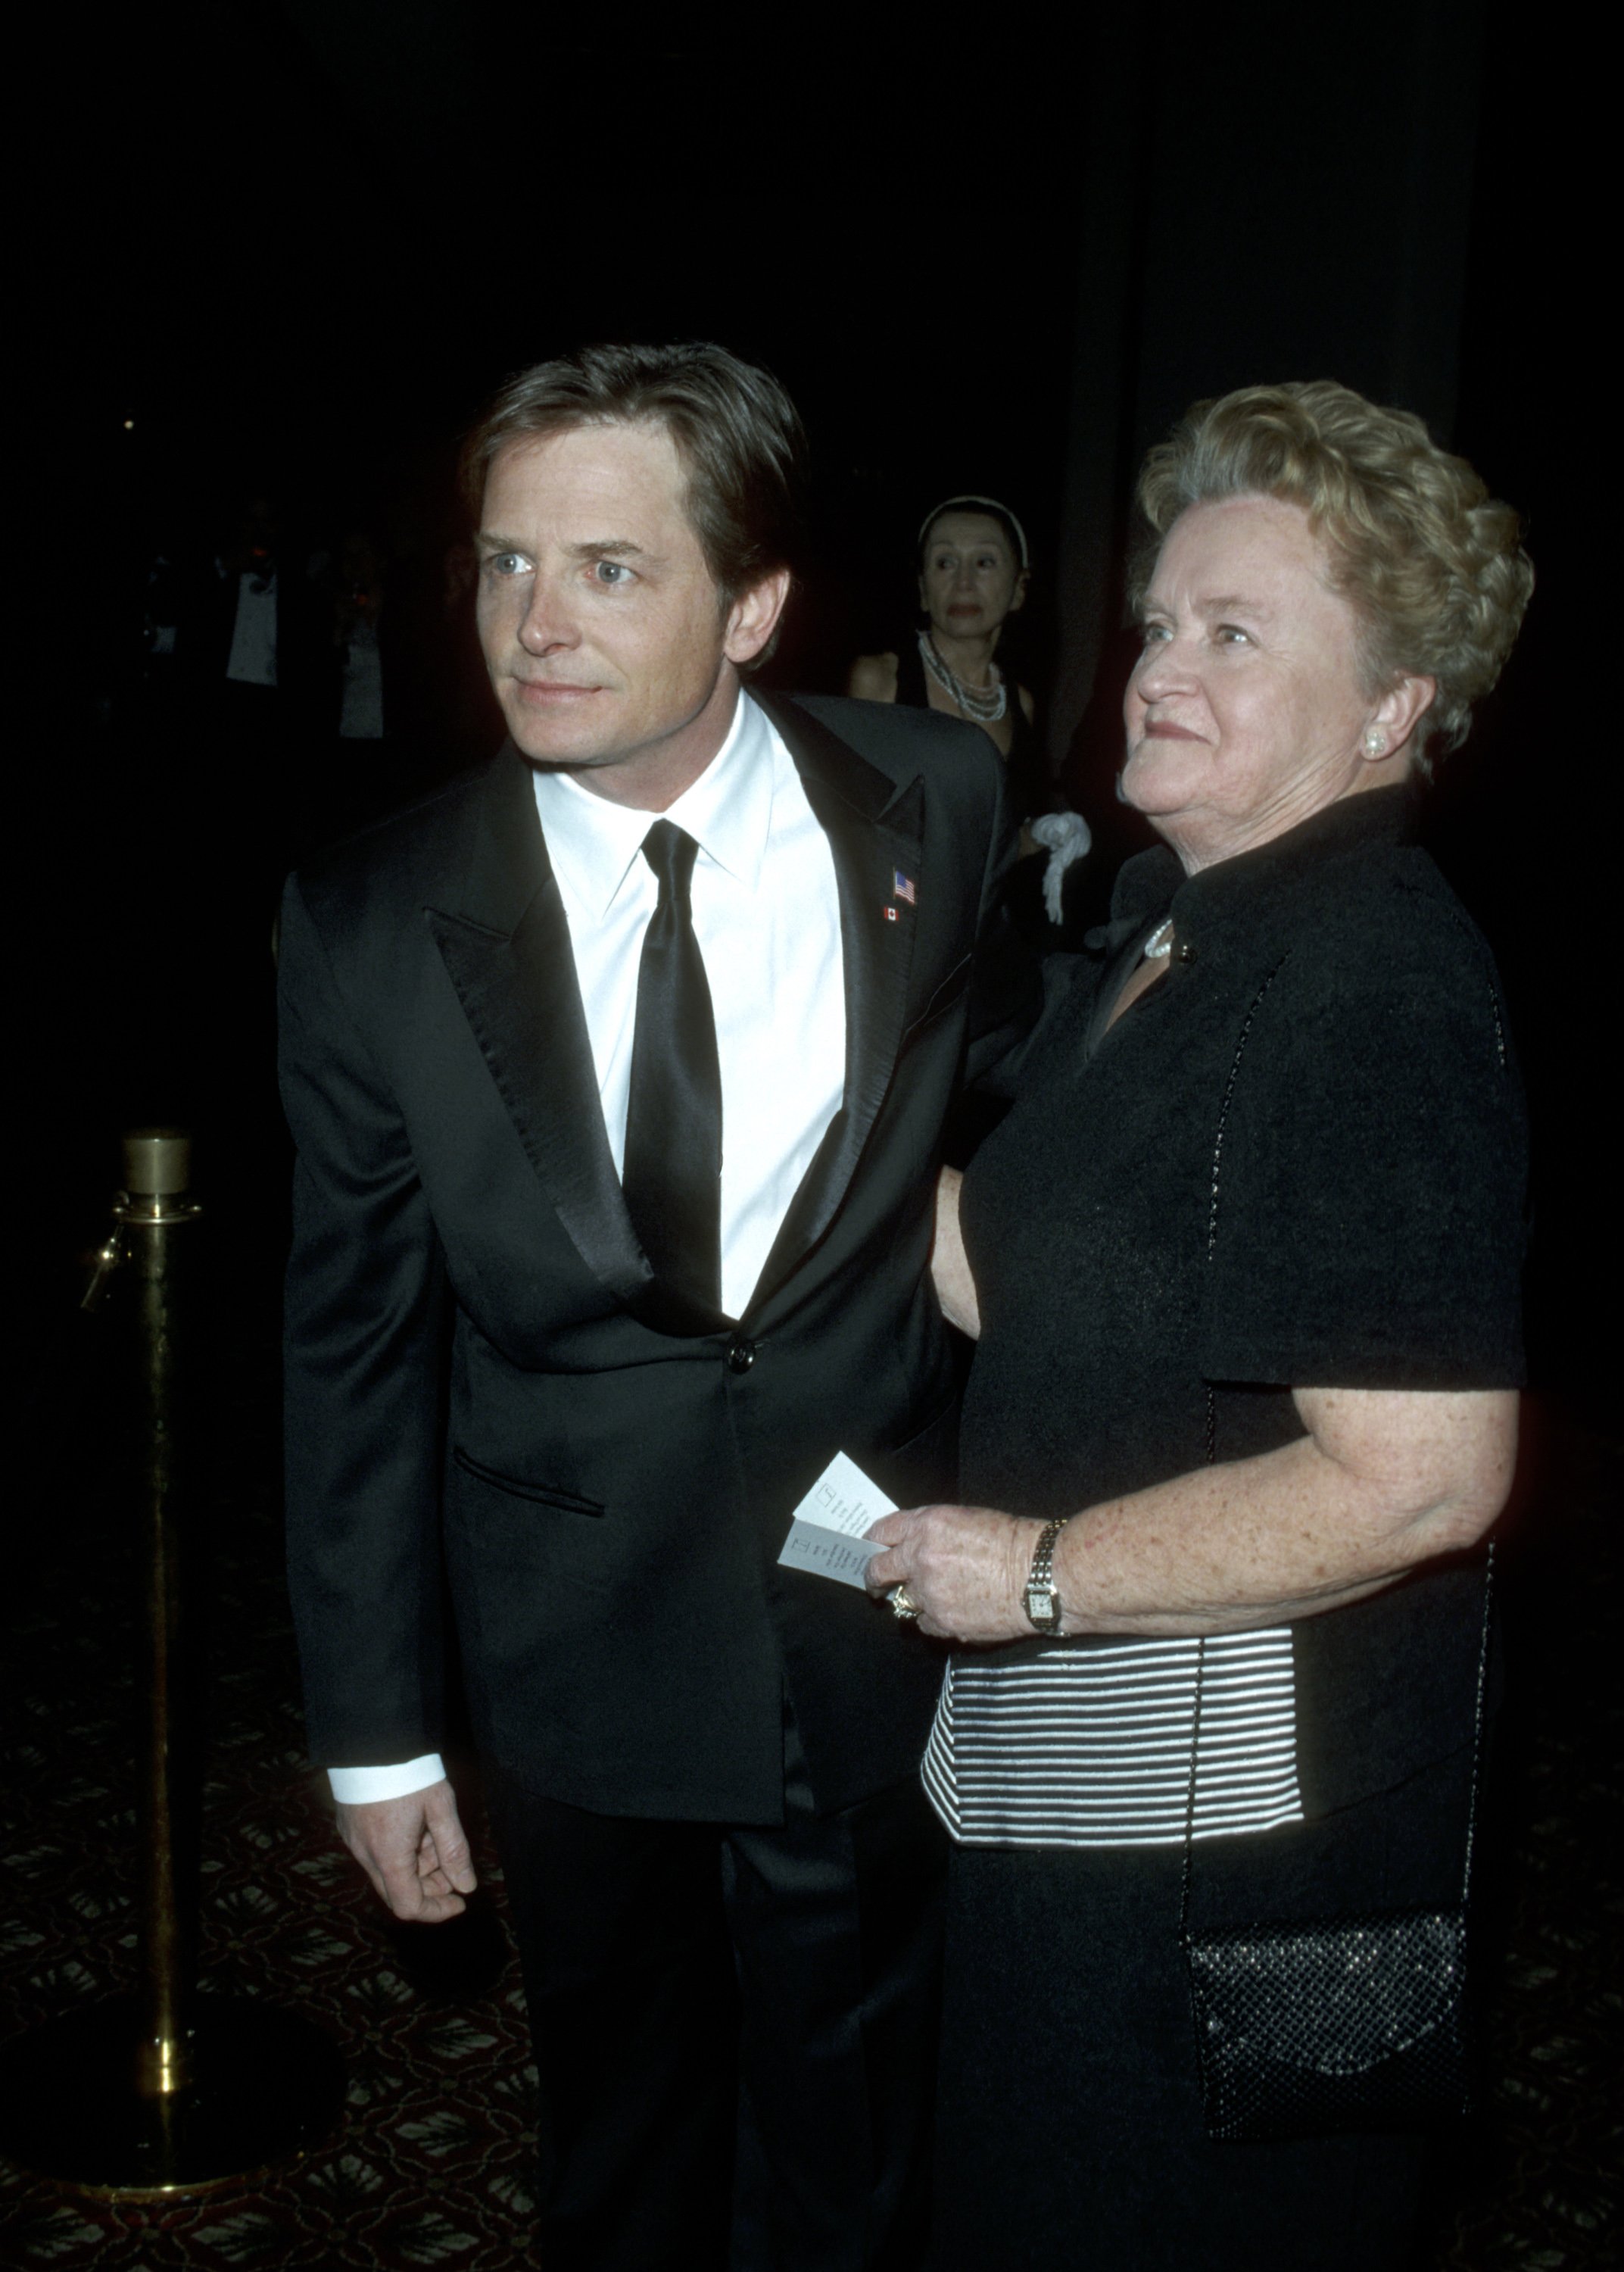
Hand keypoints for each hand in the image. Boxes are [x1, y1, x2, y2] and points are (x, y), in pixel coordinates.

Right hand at [335, 1778, 477, 1922]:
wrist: (372, 1738)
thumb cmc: (408, 1770)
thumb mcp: (440, 1807)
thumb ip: (454, 1850)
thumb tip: (466, 1886)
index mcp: (388, 1855)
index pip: (409, 1906)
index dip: (437, 1911)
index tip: (459, 1901)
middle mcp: (365, 1854)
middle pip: (397, 1892)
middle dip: (429, 1887)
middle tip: (452, 1865)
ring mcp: (353, 1840)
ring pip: (387, 1871)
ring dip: (416, 1865)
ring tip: (434, 1833)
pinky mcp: (348, 1826)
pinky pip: (375, 1853)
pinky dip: (398, 1851)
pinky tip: (415, 1825)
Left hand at [865, 1503, 1041, 1642]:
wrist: (1040, 1574)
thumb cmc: (1014, 1541)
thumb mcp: (967, 1519)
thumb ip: (933, 1532)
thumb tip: (914, 1547)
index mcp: (927, 1525)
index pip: (882, 1532)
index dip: (874, 1542)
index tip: (871, 1549)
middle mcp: (920, 1558)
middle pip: (877, 1570)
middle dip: (874, 1577)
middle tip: (876, 1583)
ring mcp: (929, 1592)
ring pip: (904, 1600)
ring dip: (915, 1598)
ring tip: (938, 1596)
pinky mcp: (942, 1620)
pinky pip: (924, 1623)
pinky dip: (933, 1619)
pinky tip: (953, 1610)